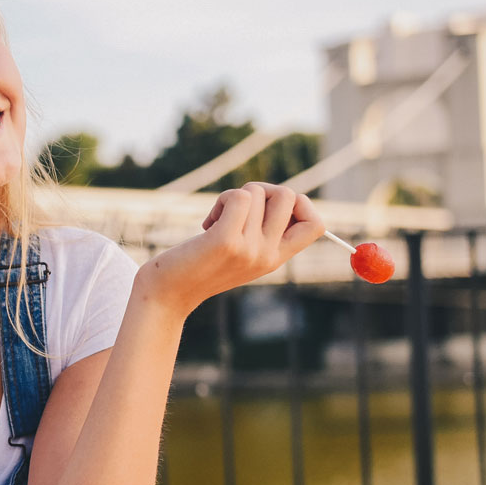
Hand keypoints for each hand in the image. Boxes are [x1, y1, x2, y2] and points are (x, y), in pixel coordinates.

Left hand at [138, 182, 324, 314]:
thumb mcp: (241, 251)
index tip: (272, 208)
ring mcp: (249, 249)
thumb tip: (283, 195)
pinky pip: (238, 197)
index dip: (302, 204)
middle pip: (289, 196)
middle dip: (262, 190)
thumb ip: (263, 231)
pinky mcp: (226, 242)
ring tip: (218, 220)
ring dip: (234, 196)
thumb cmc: (201, 265)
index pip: (317, 224)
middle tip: (238, 208)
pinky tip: (208, 223)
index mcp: (276, 259)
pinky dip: (222, 200)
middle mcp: (267, 256)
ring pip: (258, 192)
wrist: (168, 294)